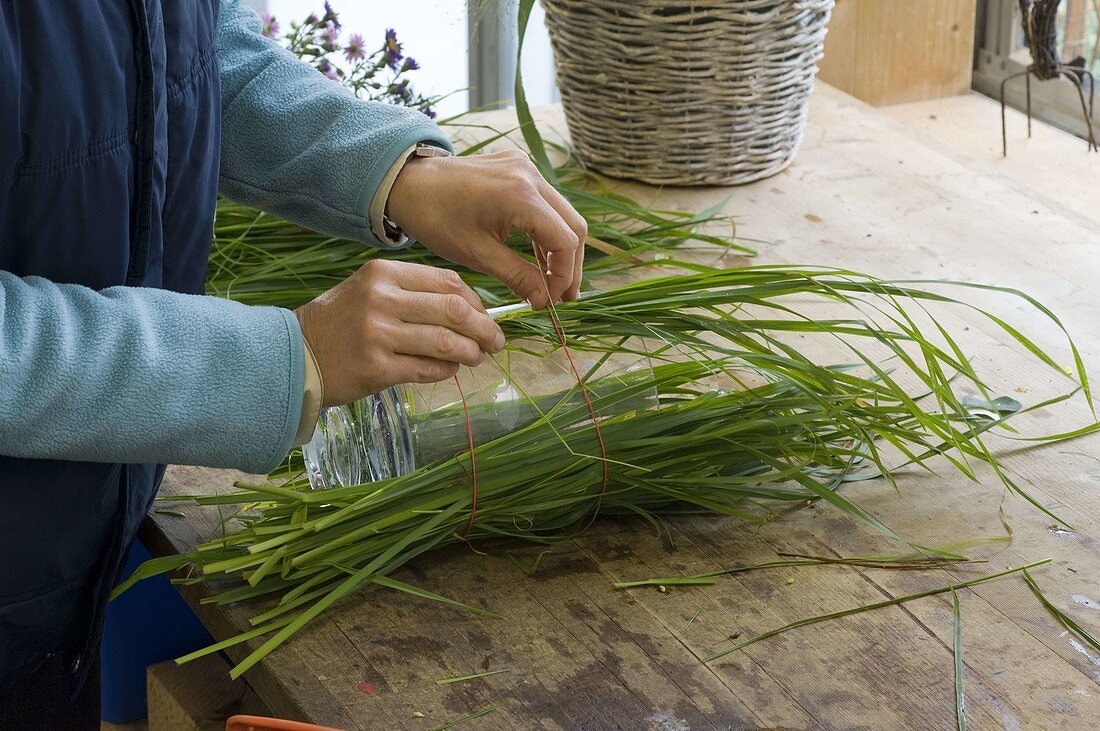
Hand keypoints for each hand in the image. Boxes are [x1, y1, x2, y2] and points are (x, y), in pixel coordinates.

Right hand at [294, 259, 503, 406]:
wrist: (293, 356)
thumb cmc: (339, 323)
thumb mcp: (370, 291)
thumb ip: (414, 294)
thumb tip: (471, 310)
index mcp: (383, 273)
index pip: (447, 282)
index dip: (477, 302)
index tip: (485, 316)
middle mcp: (381, 299)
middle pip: (454, 310)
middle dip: (484, 329)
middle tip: (495, 342)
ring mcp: (377, 334)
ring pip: (445, 342)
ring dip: (470, 352)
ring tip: (478, 357)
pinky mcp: (376, 368)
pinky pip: (427, 369)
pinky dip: (446, 371)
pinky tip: (450, 370)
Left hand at [386, 149, 587, 308]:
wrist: (408, 182)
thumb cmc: (436, 218)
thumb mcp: (476, 254)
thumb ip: (517, 276)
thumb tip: (544, 301)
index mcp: (521, 195)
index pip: (565, 240)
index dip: (564, 275)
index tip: (552, 300)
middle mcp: (531, 175)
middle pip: (574, 225)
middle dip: (570, 264)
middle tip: (563, 296)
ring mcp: (526, 167)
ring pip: (564, 214)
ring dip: (561, 248)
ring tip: (552, 281)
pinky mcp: (519, 167)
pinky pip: (546, 202)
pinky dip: (547, 230)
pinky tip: (538, 257)